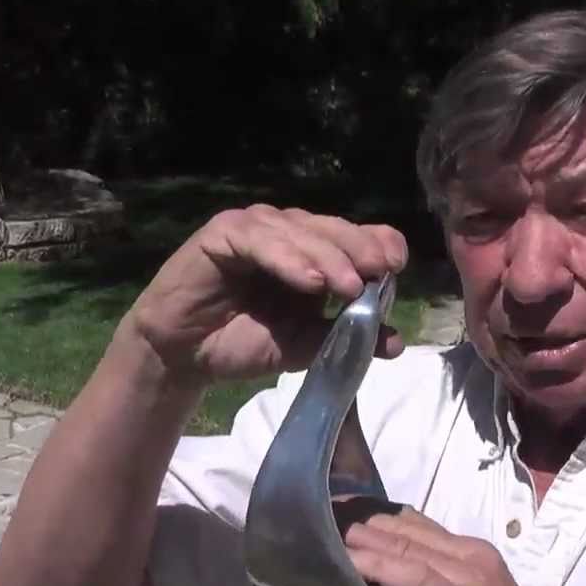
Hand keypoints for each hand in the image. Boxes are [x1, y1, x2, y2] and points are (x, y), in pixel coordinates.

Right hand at [120, 204, 407, 385]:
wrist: (187, 356)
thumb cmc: (246, 344)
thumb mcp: (307, 345)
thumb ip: (349, 339)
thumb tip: (396, 342)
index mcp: (315, 252)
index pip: (357, 235)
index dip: (378, 243)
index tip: (397, 266)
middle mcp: (290, 233)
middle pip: (334, 229)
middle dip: (360, 250)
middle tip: (382, 271)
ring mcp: (257, 229)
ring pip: (301, 233)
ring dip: (328, 258)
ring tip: (347, 286)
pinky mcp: (224, 233)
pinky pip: (262, 242)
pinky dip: (288, 260)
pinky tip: (309, 281)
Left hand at [345, 508, 585, 585]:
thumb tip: (376, 576)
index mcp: (473, 553)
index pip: (418, 525)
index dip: (378, 519)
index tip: (343, 512)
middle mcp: (472, 555)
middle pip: (409, 531)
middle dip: (365, 524)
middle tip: (325, 514)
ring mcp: (469, 576)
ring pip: (409, 548)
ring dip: (366, 542)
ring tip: (329, 533)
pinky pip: (414, 577)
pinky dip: (381, 567)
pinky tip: (355, 563)